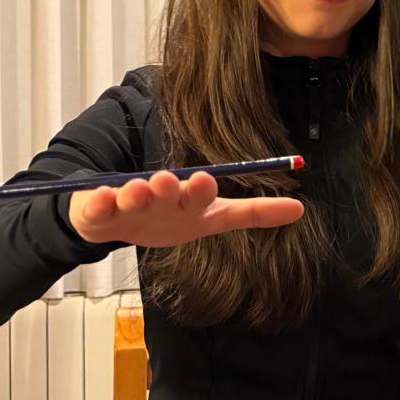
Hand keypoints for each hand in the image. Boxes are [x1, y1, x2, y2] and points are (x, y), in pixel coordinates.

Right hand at [67, 170, 304, 247]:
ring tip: (141, 189)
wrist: (115, 219)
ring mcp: (128, 201)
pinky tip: (103, 199)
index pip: (204, 194)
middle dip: (172, 187)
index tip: (209, 180)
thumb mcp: (211, 218)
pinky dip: (99, 203)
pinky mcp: (98, 211)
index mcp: (188, 200)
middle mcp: (161, 195)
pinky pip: (97, 208)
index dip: (206, 190)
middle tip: (172, 181)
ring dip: (138, 192)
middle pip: (169, 189)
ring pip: (135, 196)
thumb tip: (301, 209)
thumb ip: (253, 214)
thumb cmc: (169, 217)